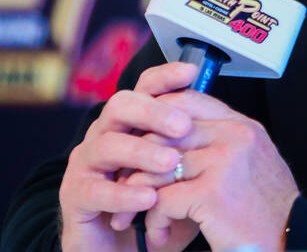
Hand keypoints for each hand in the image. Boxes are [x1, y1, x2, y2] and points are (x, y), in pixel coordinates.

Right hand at [57, 62, 198, 251]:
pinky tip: (147, 199)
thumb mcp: (182, 175)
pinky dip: (123, 194)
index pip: (144, 88)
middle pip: (121, 105)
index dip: (165, 77)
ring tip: (169, 163)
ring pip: (107, 144)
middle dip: (153, 112)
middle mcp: (105, 134)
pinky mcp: (75, 195)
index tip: (191, 72)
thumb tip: (231, 124)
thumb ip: (196, 150)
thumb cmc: (156, 205)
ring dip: (141, 152)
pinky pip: (94, 189)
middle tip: (183, 126)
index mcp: (131, 123)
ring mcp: (86, 163)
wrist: (122, 247)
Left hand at [123, 89, 299, 251]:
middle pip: (165, 131)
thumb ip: (221, 143)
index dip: (156, 118)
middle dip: (138, 161)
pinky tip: (161, 234)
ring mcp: (223, 162)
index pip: (188, 100)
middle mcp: (235, 136)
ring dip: (140, 196)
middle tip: (127, 185)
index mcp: (243, 126)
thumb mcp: (251, 163)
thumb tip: (174, 137)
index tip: (141, 143)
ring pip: (157, 167)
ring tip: (137, 216)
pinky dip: (155, 221)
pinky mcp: (211, 193)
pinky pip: (162, 201)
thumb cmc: (267, 212)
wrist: (292, 240)